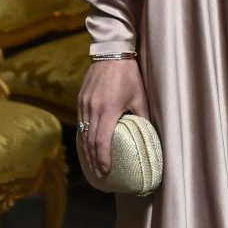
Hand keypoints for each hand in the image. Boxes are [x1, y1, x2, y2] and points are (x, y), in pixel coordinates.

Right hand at [77, 58, 148, 177]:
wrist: (111, 52)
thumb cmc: (129, 75)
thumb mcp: (140, 96)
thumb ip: (142, 117)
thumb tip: (148, 135)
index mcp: (108, 109)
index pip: (102, 141)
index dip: (103, 159)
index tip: (106, 172)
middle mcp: (93, 108)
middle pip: (90, 142)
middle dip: (94, 161)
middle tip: (99, 176)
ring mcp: (84, 104)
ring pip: (83, 133)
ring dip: (87, 152)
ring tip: (93, 166)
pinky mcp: (80, 99)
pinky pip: (80, 123)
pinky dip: (83, 137)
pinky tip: (87, 146)